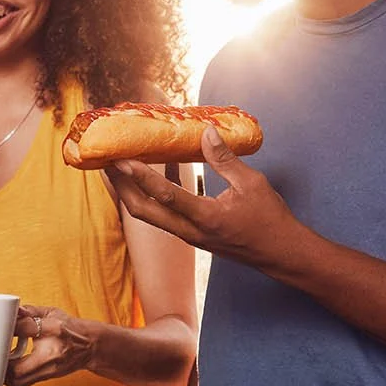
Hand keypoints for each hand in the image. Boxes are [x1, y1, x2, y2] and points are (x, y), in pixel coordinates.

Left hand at [5, 306, 98, 385]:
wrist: (90, 347)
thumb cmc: (70, 328)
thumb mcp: (52, 313)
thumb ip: (30, 311)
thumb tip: (8, 310)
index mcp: (56, 330)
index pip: (27, 328)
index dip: (10, 327)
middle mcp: (52, 353)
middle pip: (17, 370)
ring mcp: (49, 370)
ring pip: (18, 381)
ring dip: (2, 373)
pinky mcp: (46, 377)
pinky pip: (22, 383)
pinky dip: (9, 377)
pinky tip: (3, 367)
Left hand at [107, 127, 299, 269]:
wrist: (280, 253)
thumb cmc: (270, 219)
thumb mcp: (251, 183)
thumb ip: (224, 159)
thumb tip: (205, 132)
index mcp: (206, 218)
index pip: (166, 196)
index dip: (141, 177)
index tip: (121, 159)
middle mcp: (191, 231)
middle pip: (144, 212)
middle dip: (121, 188)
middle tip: (106, 163)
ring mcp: (189, 236)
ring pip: (150, 216)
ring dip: (130, 194)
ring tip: (115, 170)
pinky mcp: (191, 235)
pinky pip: (162, 216)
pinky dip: (149, 197)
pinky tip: (146, 177)